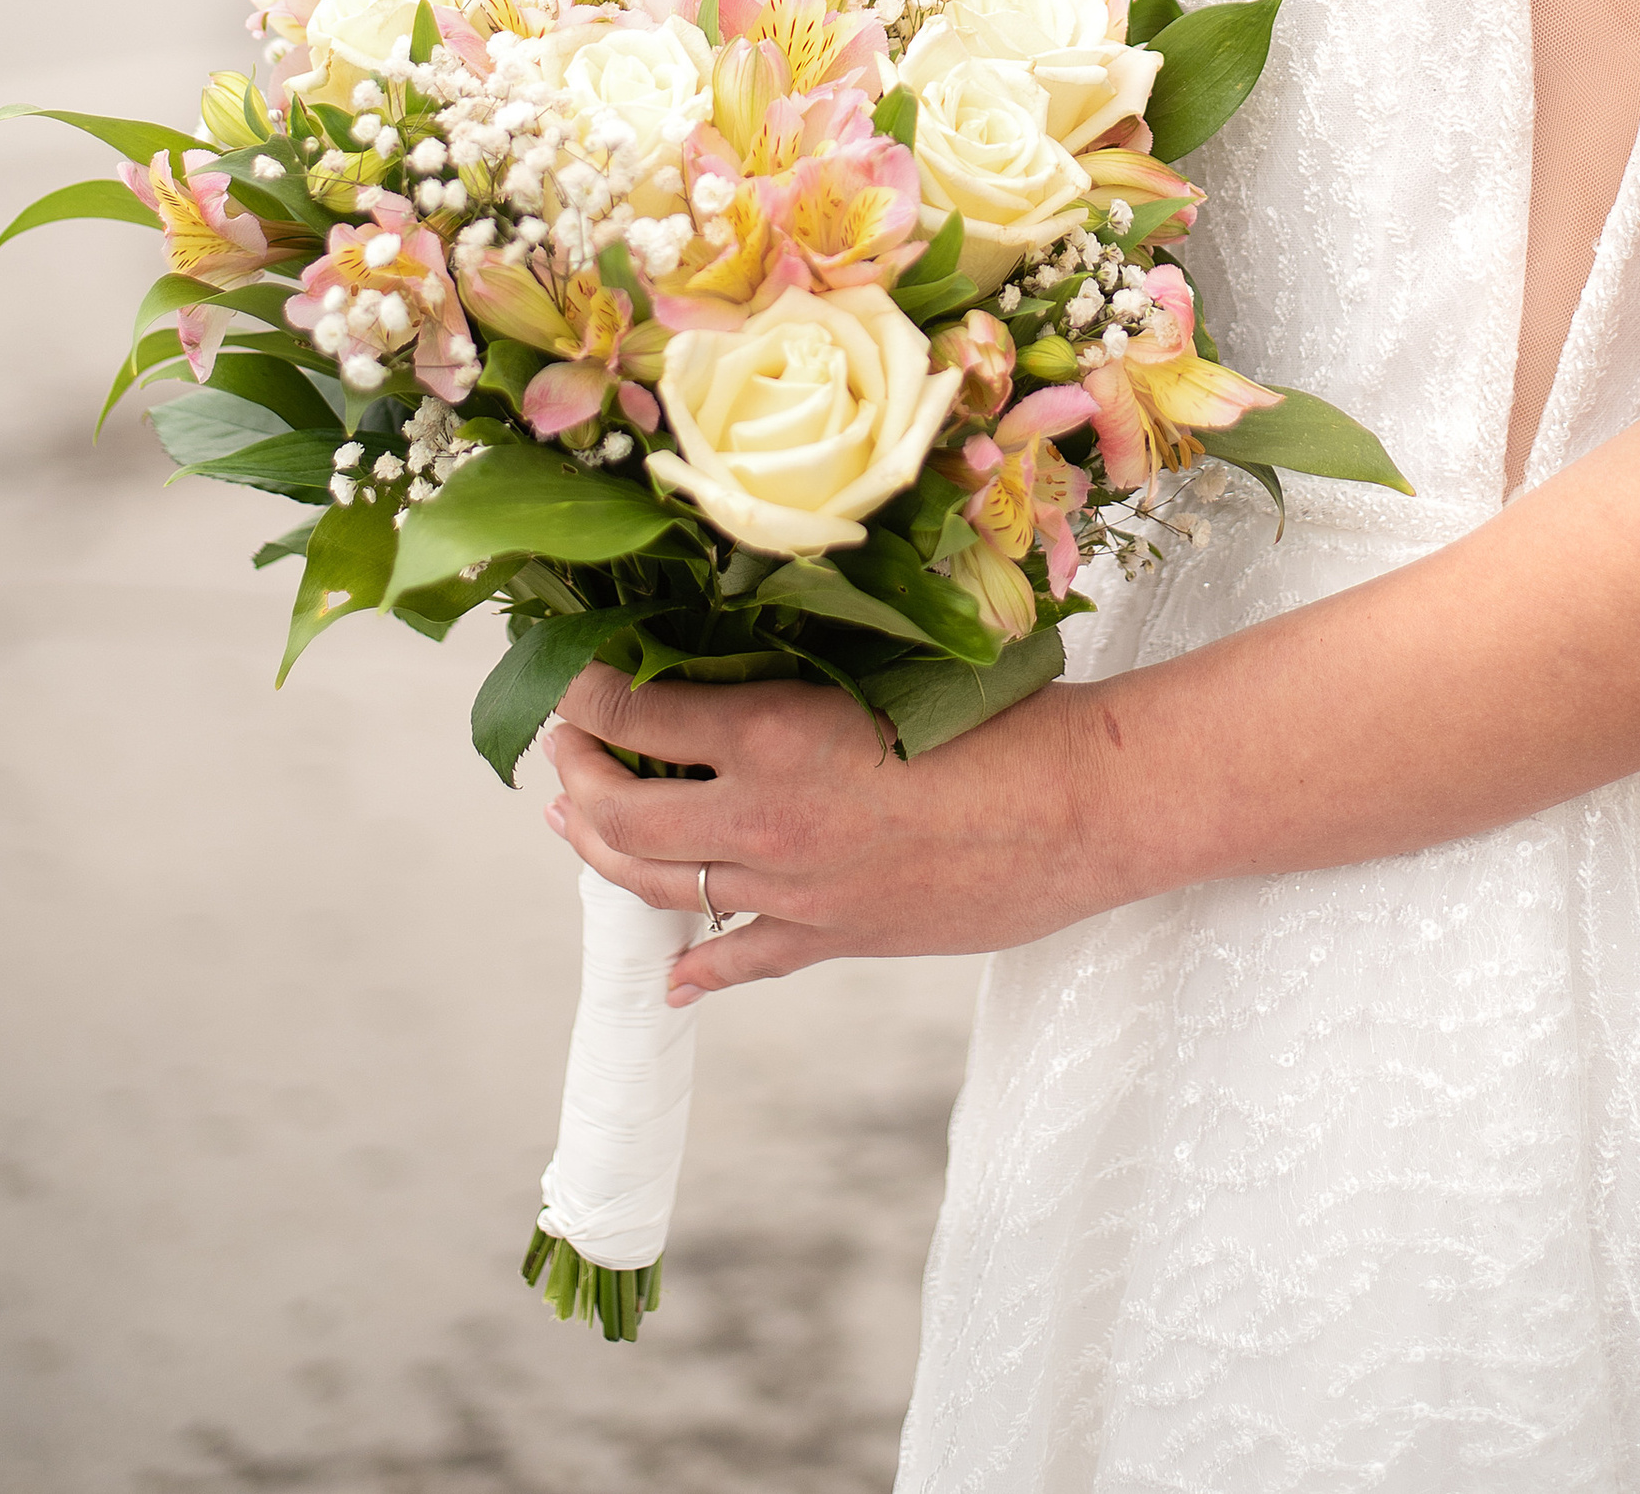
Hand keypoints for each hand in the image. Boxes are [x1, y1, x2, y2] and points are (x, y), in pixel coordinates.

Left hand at [542, 663, 1113, 1001]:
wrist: (1079, 804)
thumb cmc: (1001, 711)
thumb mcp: (885, 664)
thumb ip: (806, 669)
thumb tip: (743, 658)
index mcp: (771, 733)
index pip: (637, 716)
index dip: (588, 696)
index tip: (570, 678)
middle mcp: (764, 818)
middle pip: (624, 815)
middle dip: (575, 781)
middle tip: (560, 751)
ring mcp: (795, 890)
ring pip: (664, 888)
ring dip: (606, 856)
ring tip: (574, 829)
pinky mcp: (837, 937)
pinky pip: (745, 961)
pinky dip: (700, 971)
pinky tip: (670, 981)